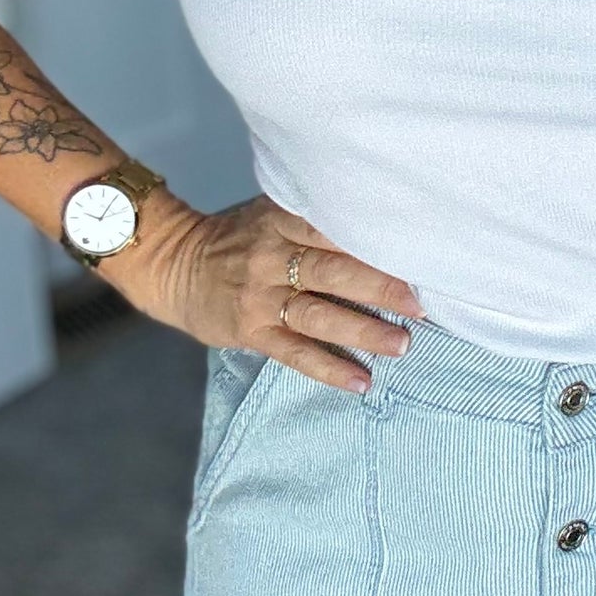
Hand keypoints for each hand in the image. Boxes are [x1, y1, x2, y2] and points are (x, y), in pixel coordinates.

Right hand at [106, 191, 423, 394]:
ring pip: (318, 316)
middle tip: (422, 304)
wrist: (174, 266)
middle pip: (333, 272)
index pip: (333, 229)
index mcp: (282, 222)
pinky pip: (295, 353)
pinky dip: (329, 369)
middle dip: (381, 287)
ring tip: (402, 344)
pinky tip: (361, 382)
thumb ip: (314, 219)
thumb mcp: (270, 214)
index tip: (416, 251)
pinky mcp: (252, 332)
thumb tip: (382, 223)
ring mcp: (260, 297)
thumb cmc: (238, 238)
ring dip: (363, 331)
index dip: (373, 241)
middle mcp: (272, 257)